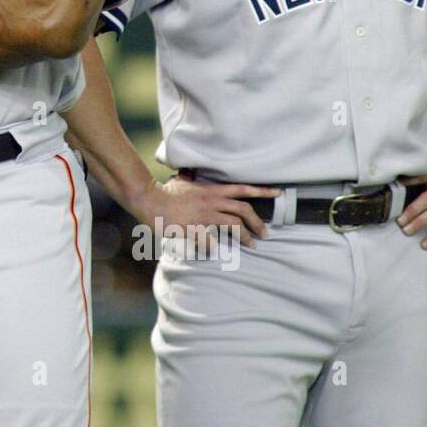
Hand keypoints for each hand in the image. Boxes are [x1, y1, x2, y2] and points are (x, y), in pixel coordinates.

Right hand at [134, 175, 276, 248]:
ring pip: (233, 225)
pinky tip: (216, 253)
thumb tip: (191, 173)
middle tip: (265, 233)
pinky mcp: (193, 228)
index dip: (261, 191)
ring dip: (245, 237)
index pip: (241, 189)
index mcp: (211, 190)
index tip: (277, 193)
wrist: (149, 199)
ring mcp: (203, 215)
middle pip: (243, 210)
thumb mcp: (181, 181)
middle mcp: (211, 201)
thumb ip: (190, 179)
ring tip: (252, 245)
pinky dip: (215, 249)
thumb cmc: (164, 191)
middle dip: (257, 222)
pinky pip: (210, 241)